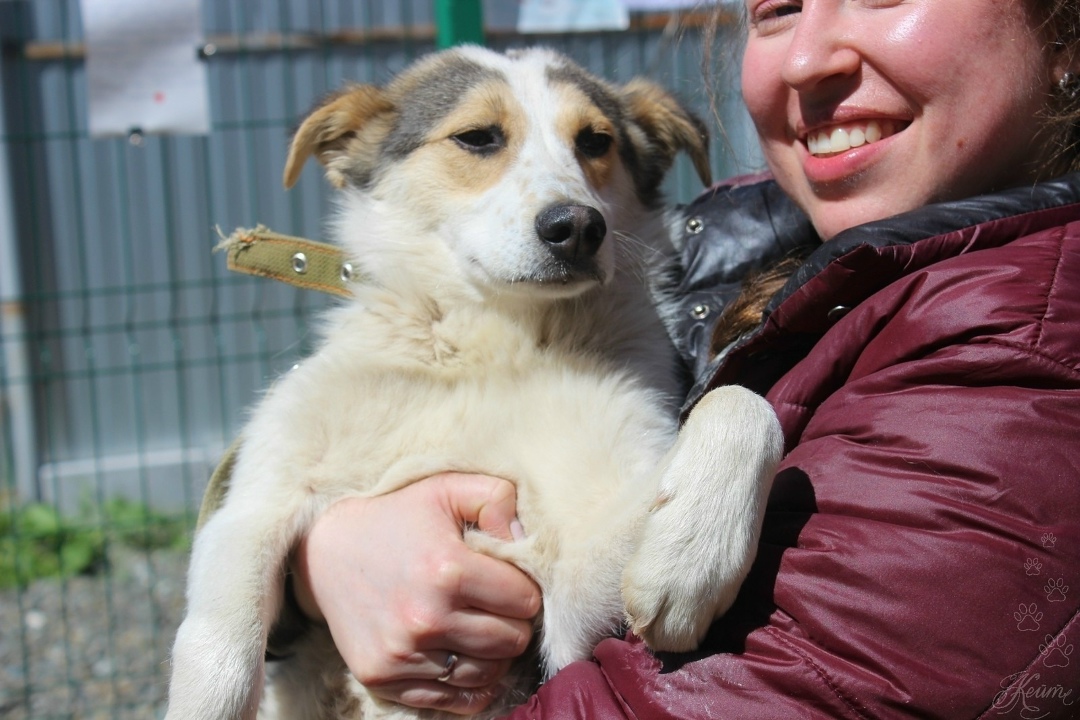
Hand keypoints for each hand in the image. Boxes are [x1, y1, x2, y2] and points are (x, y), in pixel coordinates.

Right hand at [291, 474, 540, 713]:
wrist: (324, 550)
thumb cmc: (396, 517)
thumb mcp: (446, 488)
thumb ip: (496, 499)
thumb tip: (525, 538)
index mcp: (448, 569)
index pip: (525, 601)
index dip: (524, 589)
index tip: (507, 581)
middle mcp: (426, 618)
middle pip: (511, 641)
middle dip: (513, 622)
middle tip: (496, 607)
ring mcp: (403, 654)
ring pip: (487, 674)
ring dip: (493, 655)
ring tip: (480, 629)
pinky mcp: (383, 679)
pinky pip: (453, 701)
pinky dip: (467, 686)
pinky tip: (463, 658)